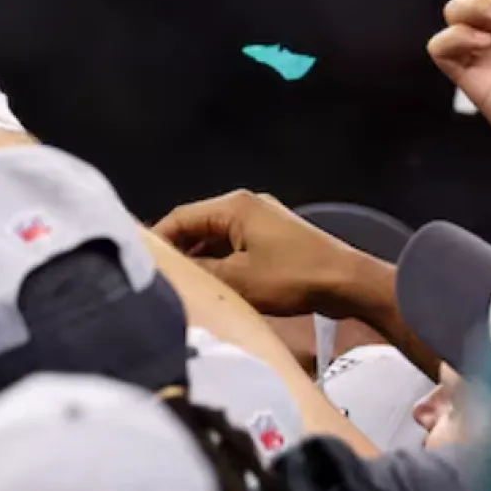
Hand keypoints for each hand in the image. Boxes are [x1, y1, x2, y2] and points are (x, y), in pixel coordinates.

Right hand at [152, 190, 365, 317]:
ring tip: (181, 284)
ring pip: (214, 237)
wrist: (348, 283)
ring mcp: (261, 220)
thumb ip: (197, 271)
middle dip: (177, 251)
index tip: (142, 263)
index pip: (179, 218)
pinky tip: (211, 283)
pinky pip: (233, 246)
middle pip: (196, 225)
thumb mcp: (237, 279)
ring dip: (198, 259)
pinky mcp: (273, 238)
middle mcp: (246, 206)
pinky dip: (218, 262)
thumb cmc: (294, 277)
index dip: (157, 240)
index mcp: (234, 206)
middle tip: (158, 277)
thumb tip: (168, 271)